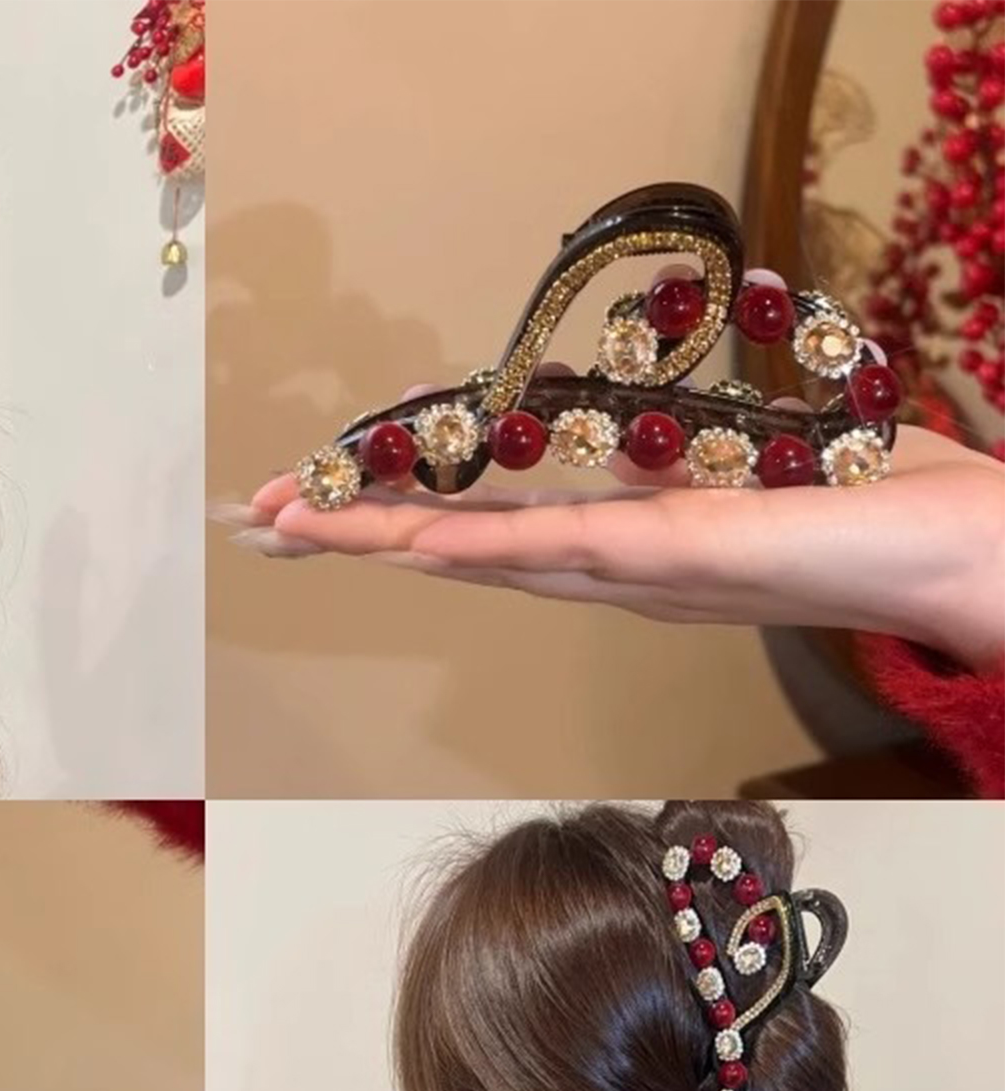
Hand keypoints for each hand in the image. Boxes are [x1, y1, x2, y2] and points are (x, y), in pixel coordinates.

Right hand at [237, 419, 1004, 673]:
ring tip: (289, 523)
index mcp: (621, 542)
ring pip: (482, 552)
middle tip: (258, 523)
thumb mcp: (748, 466)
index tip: (321, 503)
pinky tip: (406, 539)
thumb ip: (675, 458)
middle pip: (456, 549)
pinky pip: (558, 549)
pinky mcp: (674, 555)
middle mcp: (610, 569)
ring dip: (380, 539)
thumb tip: (620, 419)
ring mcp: (633, 569)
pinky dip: (476, 547)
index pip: (485, 525)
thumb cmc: (873, 508)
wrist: (959, 557)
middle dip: (352, 537)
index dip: (397, 517)